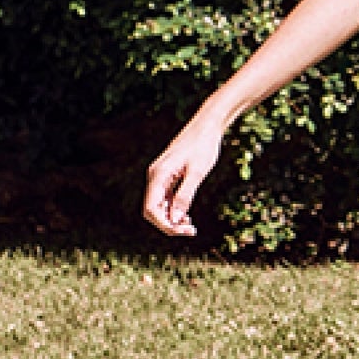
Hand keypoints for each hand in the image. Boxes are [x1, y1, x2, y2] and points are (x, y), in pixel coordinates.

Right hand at [142, 120, 225, 236]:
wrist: (207, 126)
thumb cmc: (203, 146)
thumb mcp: (197, 173)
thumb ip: (185, 195)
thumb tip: (175, 218)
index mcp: (157, 176)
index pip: (151, 209)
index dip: (164, 225)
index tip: (184, 231)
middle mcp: (155, 177)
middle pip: (153, 210)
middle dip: (168, 224)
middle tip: (191, 231)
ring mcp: (160, 177)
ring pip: (159, 205)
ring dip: (172, 218)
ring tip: (191, 226)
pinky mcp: (168, 176)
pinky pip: (166, 198)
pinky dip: (174, 209)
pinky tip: (187, 216)